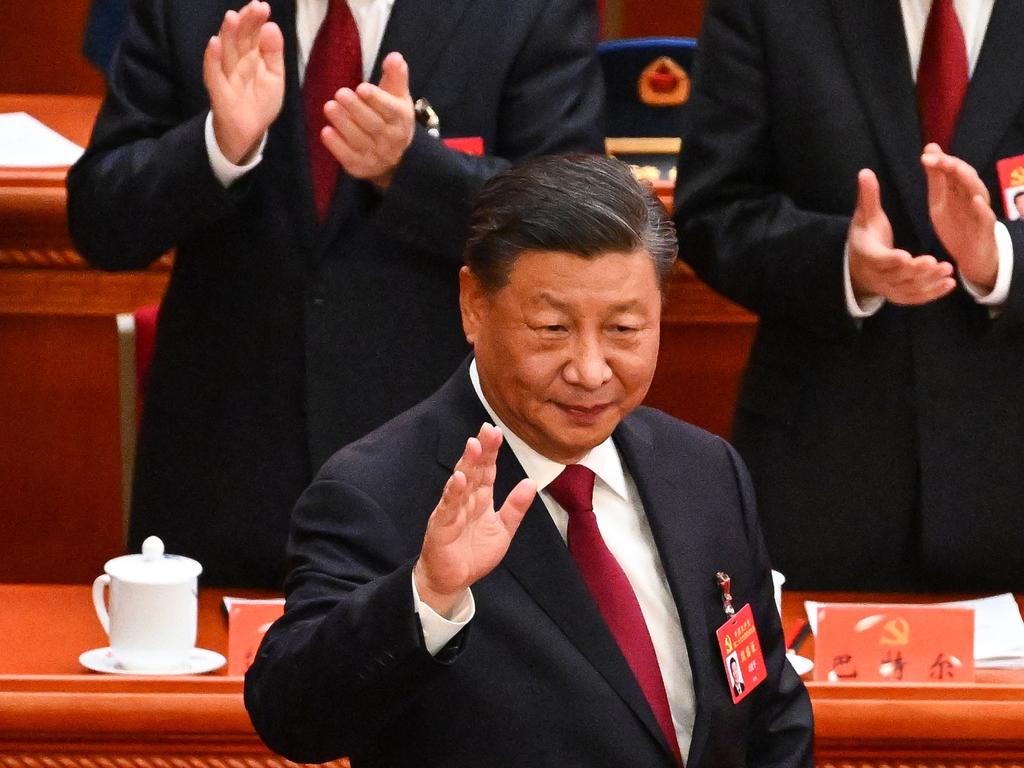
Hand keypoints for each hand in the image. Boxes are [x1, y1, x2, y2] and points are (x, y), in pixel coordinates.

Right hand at [203, 0, 284, 164]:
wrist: (250, 131)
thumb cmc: (261, 101)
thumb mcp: (275, 76)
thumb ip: (273, 53)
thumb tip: (272, 26)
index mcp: (251, 55)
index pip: (252, 33)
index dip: (256, 20)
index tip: (263, 7)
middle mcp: (236, 60)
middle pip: (239, 38)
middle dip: (246, 22)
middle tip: (255, 7)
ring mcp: (226, 74)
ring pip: (226, 51)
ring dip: (227, 34)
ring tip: (232, 17)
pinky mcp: (218, 91)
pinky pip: (213, 73)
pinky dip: (213, 59)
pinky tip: (214, 43)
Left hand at [321, 51, 415, 189]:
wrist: (396, 157)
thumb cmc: (392, 118)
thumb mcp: (398, 96)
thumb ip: (395, 76)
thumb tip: (394, 56)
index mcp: (400, 120)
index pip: (390, 110)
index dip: (376, 100)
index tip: (362, 88)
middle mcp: (390, 140)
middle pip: (373, 125)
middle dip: (356, 109)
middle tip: (340, 93)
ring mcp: (376, 156)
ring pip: (359, 140)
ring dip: (343, 124)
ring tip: (329, 107)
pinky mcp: (360, 167)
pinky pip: (348, 158)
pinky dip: (336, 146)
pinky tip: (326, 132)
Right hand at [414, 424, 535, 616]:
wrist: (453, 580)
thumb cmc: (474, 553)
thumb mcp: (503, 530)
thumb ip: (515, 507)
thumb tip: (530, 482)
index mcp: (481, 499)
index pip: (487, 470)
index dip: (491, 452)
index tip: (496, 431)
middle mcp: (466, 500)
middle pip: (474, 470)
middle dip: (481, 450)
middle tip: (487, 430)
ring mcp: (452, 510)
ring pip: (460, 483)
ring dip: (467, 464)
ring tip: (474, 446)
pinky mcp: (441, 526)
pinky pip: (448, 507)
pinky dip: (453, 493)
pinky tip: (458, 479)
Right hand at [847, 168, 954, 304]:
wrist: (859, 266)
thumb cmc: (866, 236)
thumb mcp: (865, 216)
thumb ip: (868, 197)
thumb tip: (865, 172)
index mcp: (867, 254)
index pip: (879, 259)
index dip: (891, 259)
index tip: (906, 256)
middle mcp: (877, 274)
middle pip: (897, 276)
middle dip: (916, 271)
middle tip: (935, 262)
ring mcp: (888, 288)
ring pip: (909, 288)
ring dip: (928, 282)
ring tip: (947, 270)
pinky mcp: (899, 295)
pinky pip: (916, 298)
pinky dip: (932, 293)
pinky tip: (949, 284)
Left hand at [922, 143, 998, 290]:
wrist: (968, 254)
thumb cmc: (955, 224)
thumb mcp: (939, 200)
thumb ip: (936, 178)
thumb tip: (929, 149)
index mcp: (959, 189)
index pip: (952, 169)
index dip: (940, 160)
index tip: (925, 155)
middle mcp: (971, 195)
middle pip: (964, 176)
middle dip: (950, 165)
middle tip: (933, 157)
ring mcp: (980, 210)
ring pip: (977, 191)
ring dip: (967, 179)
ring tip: (955, 168)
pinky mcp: (985, 227)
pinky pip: (986, 216)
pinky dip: (982, 208)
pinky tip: (975, 200)